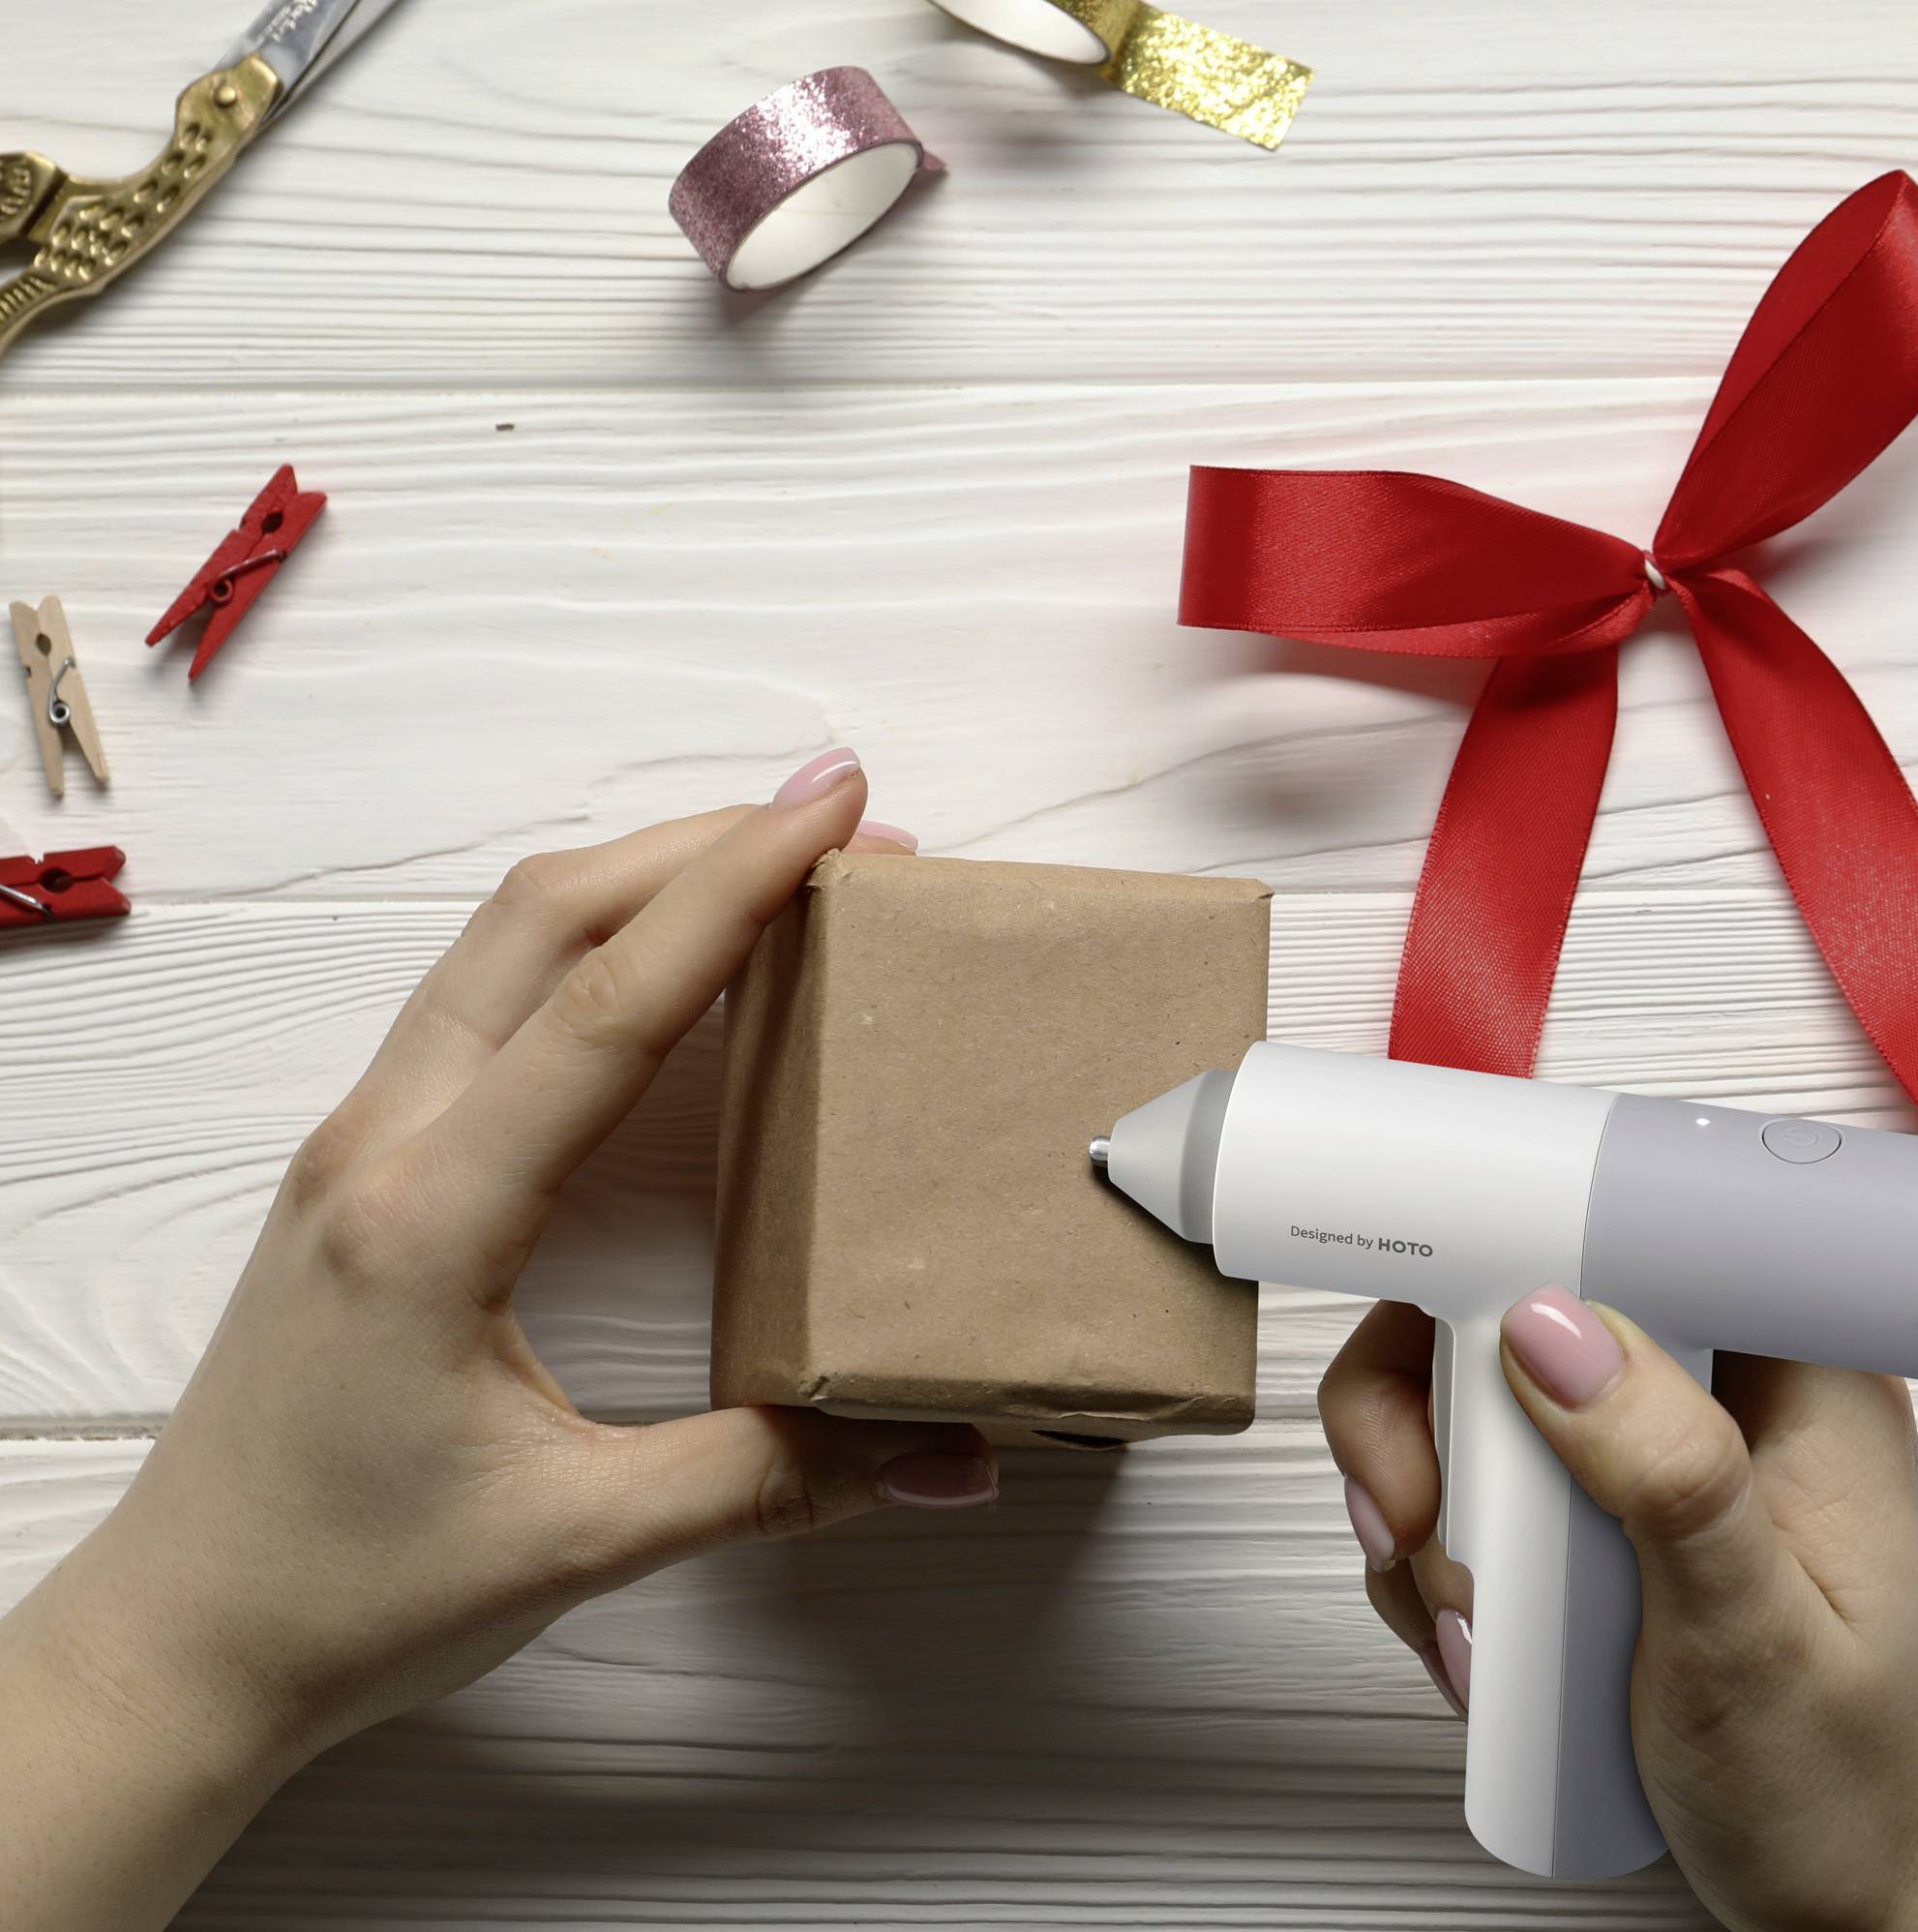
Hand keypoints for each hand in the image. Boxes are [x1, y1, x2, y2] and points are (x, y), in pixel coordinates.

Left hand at [0, 752, 992, 1931]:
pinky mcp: (367, 1166)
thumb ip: (776, 1476)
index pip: (605, 1006)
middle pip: (542, 919)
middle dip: (699, 843)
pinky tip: (661, 961)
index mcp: (432, 1216)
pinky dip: (589, 940)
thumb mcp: (584, 1540)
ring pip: (501, 942)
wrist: (186, 1639)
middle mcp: (383, 1146)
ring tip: (771, 859)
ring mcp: (360, 1145)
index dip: (732, 891)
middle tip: (841, 816)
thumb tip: (946, 1449)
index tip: (837, 811)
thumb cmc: (352, 1593)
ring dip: (639, 877)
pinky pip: (482, 997)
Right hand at [1321, 1294, 1917, 1930]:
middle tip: (1413, 1521)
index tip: (1424, 1331)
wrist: (1882, 1921)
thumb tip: (1553, 1322)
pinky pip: (1487, 1496)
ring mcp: (1660, 1463)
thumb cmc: (1867, 1795)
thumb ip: (1666, 1474)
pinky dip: (1447, 1561)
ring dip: (1432, 1510)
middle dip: (1430, 1421)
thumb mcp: (1757, 1639)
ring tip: (1470, 1623)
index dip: (1502, 1248)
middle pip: (1515, 1314)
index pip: (1625, 1227)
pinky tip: (1478, 1644)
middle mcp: (1720, 1396)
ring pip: (1480, 1409)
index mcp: (1792, 1373)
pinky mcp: (1616, 1527)